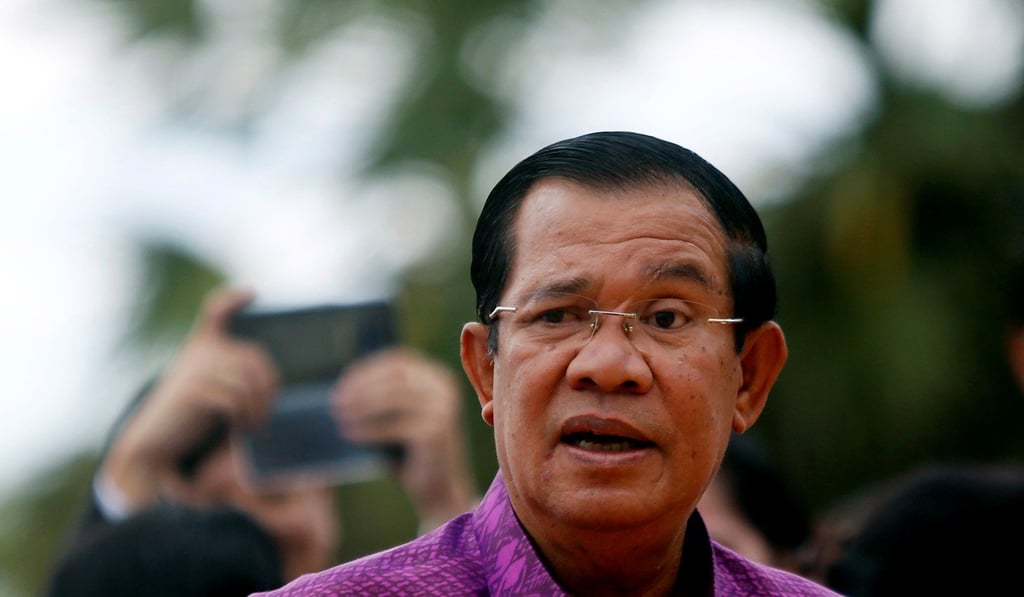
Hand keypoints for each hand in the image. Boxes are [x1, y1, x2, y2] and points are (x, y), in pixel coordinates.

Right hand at [100, 286, 279, 510]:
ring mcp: (196, 369)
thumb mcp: (206, 387)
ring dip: (259, 407)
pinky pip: (236, 400)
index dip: (231, 299)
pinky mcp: (194, 390)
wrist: (153, 440)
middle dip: (268, 387)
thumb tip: (268, 378)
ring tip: (256, 425)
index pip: (214, 312)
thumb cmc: (185, 416)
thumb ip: (227, 374)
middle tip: (266, 413)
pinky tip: (241, 429)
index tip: (250, 292)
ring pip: (249, 382)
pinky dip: (245, 417)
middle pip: (253, 357)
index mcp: (200, 347)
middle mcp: (198, 352)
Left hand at [331, 348, 475, 531]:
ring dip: (362, 405)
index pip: (398, 361)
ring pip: (394, 397)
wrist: (441, 490)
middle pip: (395, 376)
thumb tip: (342, 389)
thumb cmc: (411, 453)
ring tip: (340, 416)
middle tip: (336, 402)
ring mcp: (444, 408)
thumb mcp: (398, 418)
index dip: (367, 370)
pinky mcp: (437, 431)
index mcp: (436, 378)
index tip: (342, 385)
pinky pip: (396, 425)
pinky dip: (370, 429)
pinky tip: (351, 435)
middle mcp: (444, 388)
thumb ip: (382, 398)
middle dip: (362, 387)